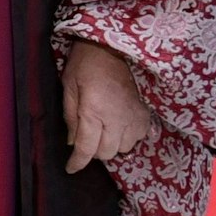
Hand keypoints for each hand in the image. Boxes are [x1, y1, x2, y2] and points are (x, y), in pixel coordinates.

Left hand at [62, 40, 154, 172]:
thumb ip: (70, 116)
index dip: (77, 162)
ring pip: (123, 149)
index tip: (71, 168)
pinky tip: (118, 125)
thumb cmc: (86, 63)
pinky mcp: (146, 115)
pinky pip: (138, 139)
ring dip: (111, 144)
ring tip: (103, 128)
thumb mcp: (69, 86)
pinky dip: (127, 137)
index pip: (87, 148)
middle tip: (87, 135)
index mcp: (94, 111)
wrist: (114, 47)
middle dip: (93, 150)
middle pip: (106, 153)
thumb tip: (72, 143)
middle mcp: (118, 119)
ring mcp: (135, 118)